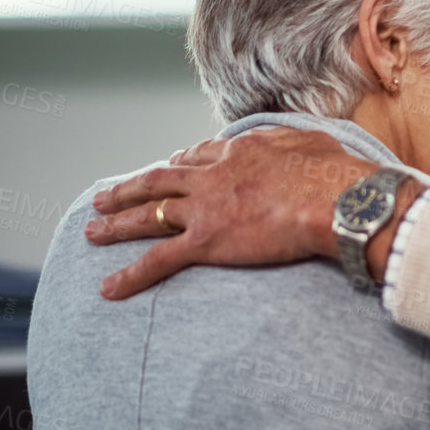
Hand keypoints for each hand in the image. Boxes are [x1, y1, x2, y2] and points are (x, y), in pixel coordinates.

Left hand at [85, 128, 399, 298]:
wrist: (335, 200)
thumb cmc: (336, 175)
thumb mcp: (314, 142)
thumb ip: (296, 142)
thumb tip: (302, 144)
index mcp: (240, 153)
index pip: (198, 158)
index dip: (179, 164)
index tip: (170, 167)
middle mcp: (213, 177)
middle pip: (159, 181)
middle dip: (129, 189)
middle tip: (105, 197)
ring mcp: (206, 209)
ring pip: (149, 215)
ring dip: (117, 223)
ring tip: (93, 231)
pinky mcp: (206, 242)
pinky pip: (160, 260)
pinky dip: (131, 275)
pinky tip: (109, 288)